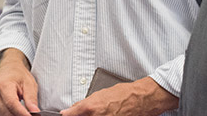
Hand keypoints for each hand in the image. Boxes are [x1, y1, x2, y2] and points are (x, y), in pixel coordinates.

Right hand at [0, 49, 38, 115]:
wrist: (8, 69)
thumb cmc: (18, 74)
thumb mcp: (29, 82)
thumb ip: (31, 97)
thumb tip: (35, 111)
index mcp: (4, 85)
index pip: (12, 103)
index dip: (22, 113)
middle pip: (8, 112)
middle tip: (32, 114)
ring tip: (26, 112)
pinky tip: (19, 113)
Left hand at [60, 78, 176, 115]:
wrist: (141, 99)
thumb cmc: (123, 93)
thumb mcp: (100, 94)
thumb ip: (84, 104)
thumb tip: (71, 109)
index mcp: (91, 107)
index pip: (72, 114)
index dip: (68, 115)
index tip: (64, 114)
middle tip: (82, 113)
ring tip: (98, 112)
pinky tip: (104, 115)